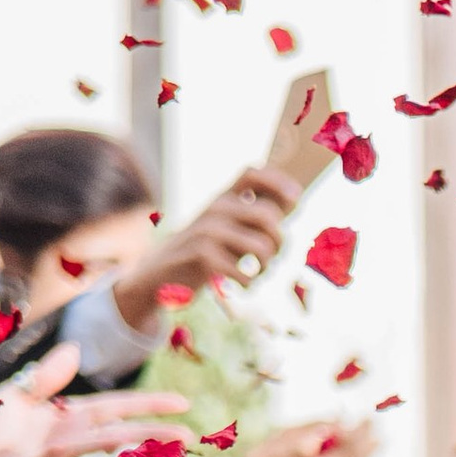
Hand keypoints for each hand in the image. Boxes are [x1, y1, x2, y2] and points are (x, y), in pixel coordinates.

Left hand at [0, 353, 189, 456]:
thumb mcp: (18, 396)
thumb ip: (47, 376)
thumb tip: (77, 349)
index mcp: (69, 416)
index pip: (117, 406)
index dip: (148, 404)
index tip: (181, 403)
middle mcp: (72, 433)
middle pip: (122, 425)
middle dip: (156, 426)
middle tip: (191, 430)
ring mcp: (61, 448)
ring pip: (109, 438)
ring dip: (141, 440)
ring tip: (173, 444)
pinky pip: (75, 447)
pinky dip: (96, 441)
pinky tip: (120, 439)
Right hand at [110, 166, 299, 332]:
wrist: (158, 273)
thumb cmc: (204, 251)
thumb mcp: (225, 227)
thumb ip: (253, 215)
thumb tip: (295, 198)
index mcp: (222, 197)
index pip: (252, 173)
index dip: (278, 181)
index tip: (297, 198)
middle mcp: (215, 208)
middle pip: (268, 216)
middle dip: (280, 242)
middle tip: (273, 256)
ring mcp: (207, 231)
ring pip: (262, 246)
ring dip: (268, 266)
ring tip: (258, 272)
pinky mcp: (202, 257)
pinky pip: (245, 273)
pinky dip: (250, 283)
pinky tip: (242, 284)